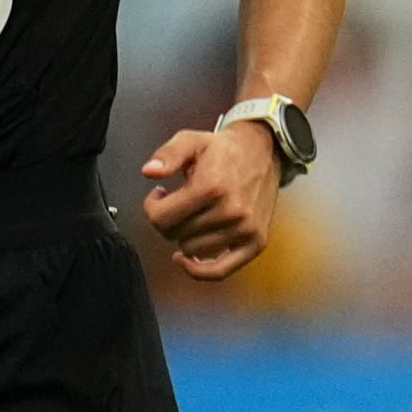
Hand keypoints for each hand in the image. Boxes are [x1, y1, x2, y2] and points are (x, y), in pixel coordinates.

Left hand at [140, 118, 279, 279]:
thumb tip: (149, 171)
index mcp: (212, 186)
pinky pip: (220, 271)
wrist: (262, 152)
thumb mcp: (190, 140)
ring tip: (193, 216)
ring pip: (192, 251)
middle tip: (178, 203)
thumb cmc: (223, 150)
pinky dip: (199, 271)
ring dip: (186, 235)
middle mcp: (231, 210)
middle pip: (174, 235)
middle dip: (169, 219)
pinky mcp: (256, 241)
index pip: (161, 218)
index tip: (159, 195)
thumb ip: (167, 155)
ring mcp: (245, 228)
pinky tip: (186, 260)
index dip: (152, 207)